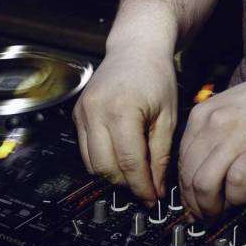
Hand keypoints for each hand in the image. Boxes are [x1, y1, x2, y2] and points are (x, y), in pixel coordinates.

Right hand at [72, 44, 176, 203]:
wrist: (136, 48)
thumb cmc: (156, 75)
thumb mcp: (167, 115)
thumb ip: (161, 154)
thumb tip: (156, 187)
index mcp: (122, 109)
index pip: (129, 162)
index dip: (142, 186)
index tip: (152, 198)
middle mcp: (96, 111)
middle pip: (105, 167)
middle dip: (126, 184)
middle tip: (145, 189)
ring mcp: (83, 112)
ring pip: (91, 163)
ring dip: (112, 175)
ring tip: (134, 175)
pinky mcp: (77, 114)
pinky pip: (86, 149)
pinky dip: (102, 160)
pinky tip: (121, 158)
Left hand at [177, 72, 245, 218]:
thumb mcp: (227, 105)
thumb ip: (210, 132)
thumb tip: (199, 166)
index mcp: (202, 113)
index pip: (181, 159)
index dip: (184, 186)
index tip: (191, 199)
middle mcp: (213, 124)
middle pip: (188, 175)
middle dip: (193, 202)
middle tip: (203, 214)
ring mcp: (235, 137)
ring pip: (204, 184)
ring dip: (210, 206)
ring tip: (220, 211)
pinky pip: (235, 185)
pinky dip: (237, 198)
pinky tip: (244, 196)